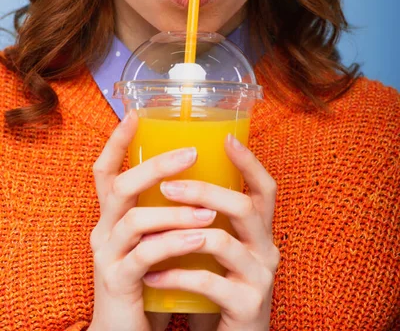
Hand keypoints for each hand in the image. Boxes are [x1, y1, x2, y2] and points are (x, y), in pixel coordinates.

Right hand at [89, 111, 216, 330]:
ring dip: (176, 212)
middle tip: (192, 153)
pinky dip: (174, 245)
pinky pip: (145, 257)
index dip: (116, 142)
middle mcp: (103, 231)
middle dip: (156, 166)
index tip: (135, 115)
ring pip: (136, 220)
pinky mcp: (117, 283)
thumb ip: (164, 214)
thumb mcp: (153, 241)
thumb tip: (201, 180)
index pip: (105, 172)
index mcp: (111, 217)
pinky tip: (199, 242)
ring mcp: (107, 256)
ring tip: (210, 211)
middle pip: (120, 186)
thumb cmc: (147, 281)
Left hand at [142, 133, 278, 330]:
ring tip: (147, 230)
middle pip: (245, 206)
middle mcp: (268, 249)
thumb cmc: (219, 288)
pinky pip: (206, 282)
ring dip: (181, 232)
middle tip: (167, 184)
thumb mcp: (219, 251)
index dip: (250, 162)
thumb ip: (209, 221)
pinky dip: (174, 275)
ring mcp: (260, 277)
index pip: (266, 189)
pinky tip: (151, 276)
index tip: (226, 137)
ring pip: (223, 241)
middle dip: (204, 191)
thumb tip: (172, 179)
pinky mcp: (247, 305)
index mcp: (261, 232)